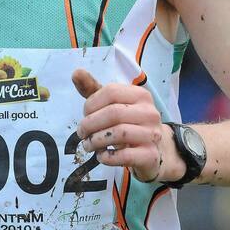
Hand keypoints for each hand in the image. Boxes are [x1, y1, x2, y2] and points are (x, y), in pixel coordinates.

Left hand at [72, 69, 184, 183]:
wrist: (152, 150)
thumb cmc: (127, 123)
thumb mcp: (111, 104)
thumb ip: (93, 89)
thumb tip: (76, 72)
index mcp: (140, 95)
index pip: (111, 92)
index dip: (91, 104)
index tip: (85, 115)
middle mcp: (150, 112)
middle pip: (113, 113)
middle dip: (90, 124)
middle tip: (82, 133)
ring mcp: (152, 134)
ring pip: (119, 134)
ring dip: (96, 141)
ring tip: (89, 145)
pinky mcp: (150, 155)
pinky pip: (125, 156)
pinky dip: (107, 157)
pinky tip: (101, 156)